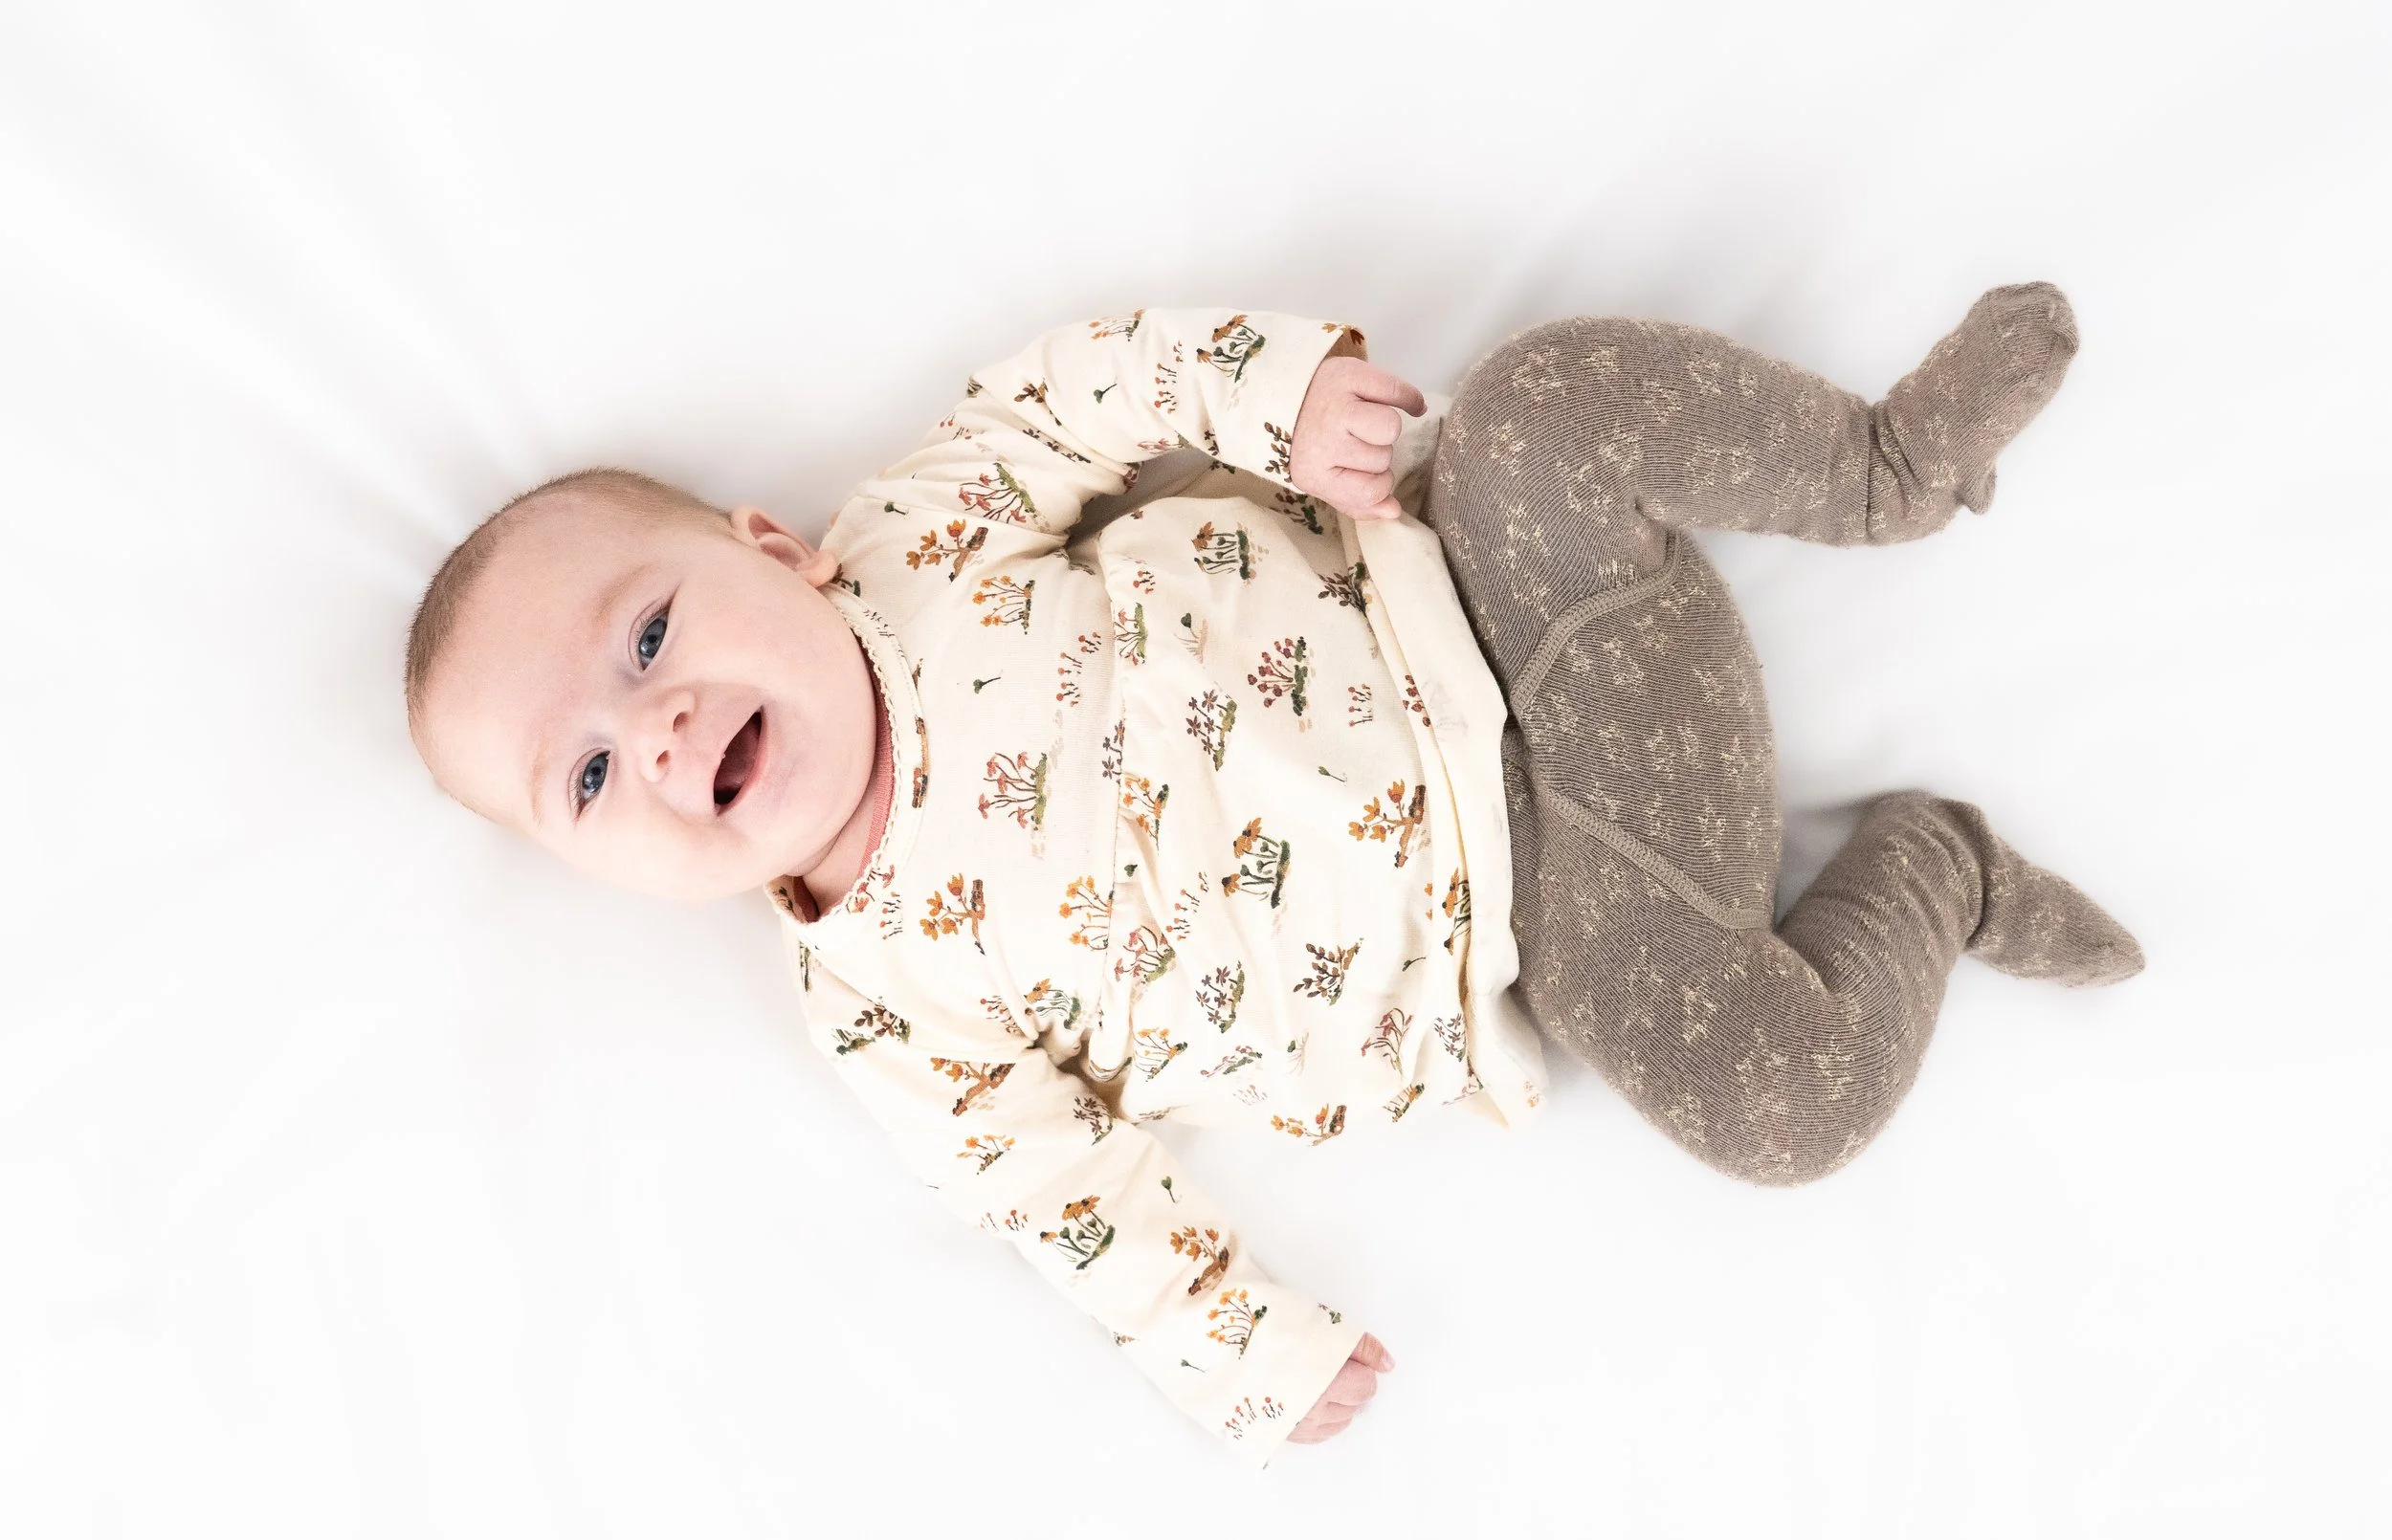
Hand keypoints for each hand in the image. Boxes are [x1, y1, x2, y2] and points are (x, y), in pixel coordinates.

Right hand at [1286, 1332, 1395, 1445]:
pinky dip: (1323, 1418)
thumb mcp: (1324, 1328)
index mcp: (1323, 1384)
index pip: (1366, 1385)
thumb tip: (1387, 1364)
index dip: (1360, 1368)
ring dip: (1338, 1403)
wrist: (1227, 1350)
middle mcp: (1312, 1412)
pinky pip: (1322, 1433)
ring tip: (1318, 1380)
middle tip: (1327, 1365)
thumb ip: (1362, 1347)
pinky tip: (1311, 1398)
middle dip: (1350, 1384)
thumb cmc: (1277, 1334)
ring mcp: (1299, 1426)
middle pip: (1356, 1404)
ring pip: (1341, 1421)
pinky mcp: (1288, 1434)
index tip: (1344, 1357)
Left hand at [1290, 356, 1428, 521]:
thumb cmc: (1308, 442)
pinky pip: (1396, 390)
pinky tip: (1411, 406)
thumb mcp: (1323, 479)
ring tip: (1365, 420)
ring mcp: (1336, 405)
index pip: (1371, 490)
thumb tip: (1394, 510)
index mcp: (1313, 472)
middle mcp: (1323, 439)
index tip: (1364, 471)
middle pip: (1382, 457)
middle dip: (1376, 451)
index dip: (1377, 482)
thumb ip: (1357, 501)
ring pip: (1391, 427)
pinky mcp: (1347, 374)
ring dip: (1385, 427)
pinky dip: (1409, 398)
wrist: (1279, 397)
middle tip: (1355, 439)